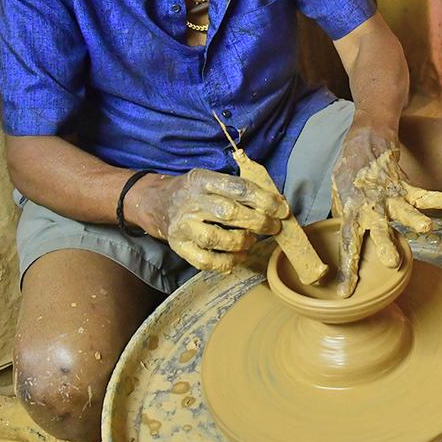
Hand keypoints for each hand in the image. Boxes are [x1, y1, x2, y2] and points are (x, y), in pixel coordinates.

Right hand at [131, 169, 286, 271]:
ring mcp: (183, 226)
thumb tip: (279, 204)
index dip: (264, 199)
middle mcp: (191, 202)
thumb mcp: (215, 180)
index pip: (238, 188)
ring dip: (242, 242)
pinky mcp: (179, 246)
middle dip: (258, 222)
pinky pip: (206, 261)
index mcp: (203, 180)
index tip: (282, 209)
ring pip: (215, 238)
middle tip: (274, 227)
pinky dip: (228, 262)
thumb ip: (243, 190)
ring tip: (251, 240)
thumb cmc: (198, 192)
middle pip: (229, 213)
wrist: (159, 203)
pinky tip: (239, 255)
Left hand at [330, 125, 441, 295]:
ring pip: (404, 211)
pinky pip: (425, 195)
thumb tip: (345, 243)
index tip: (344, 293)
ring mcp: (390, 197)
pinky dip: (441, 199)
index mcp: (352, 213)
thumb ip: (343, 219)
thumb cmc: (351, 175)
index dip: (347, 269)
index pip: (348, 245)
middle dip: (386, 246)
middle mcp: (372, 207)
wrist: (365, 141)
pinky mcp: (405, 187)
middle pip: (379, 229)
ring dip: (415, 220)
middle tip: (392, 263)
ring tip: (427, 227)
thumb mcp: (338, 198)